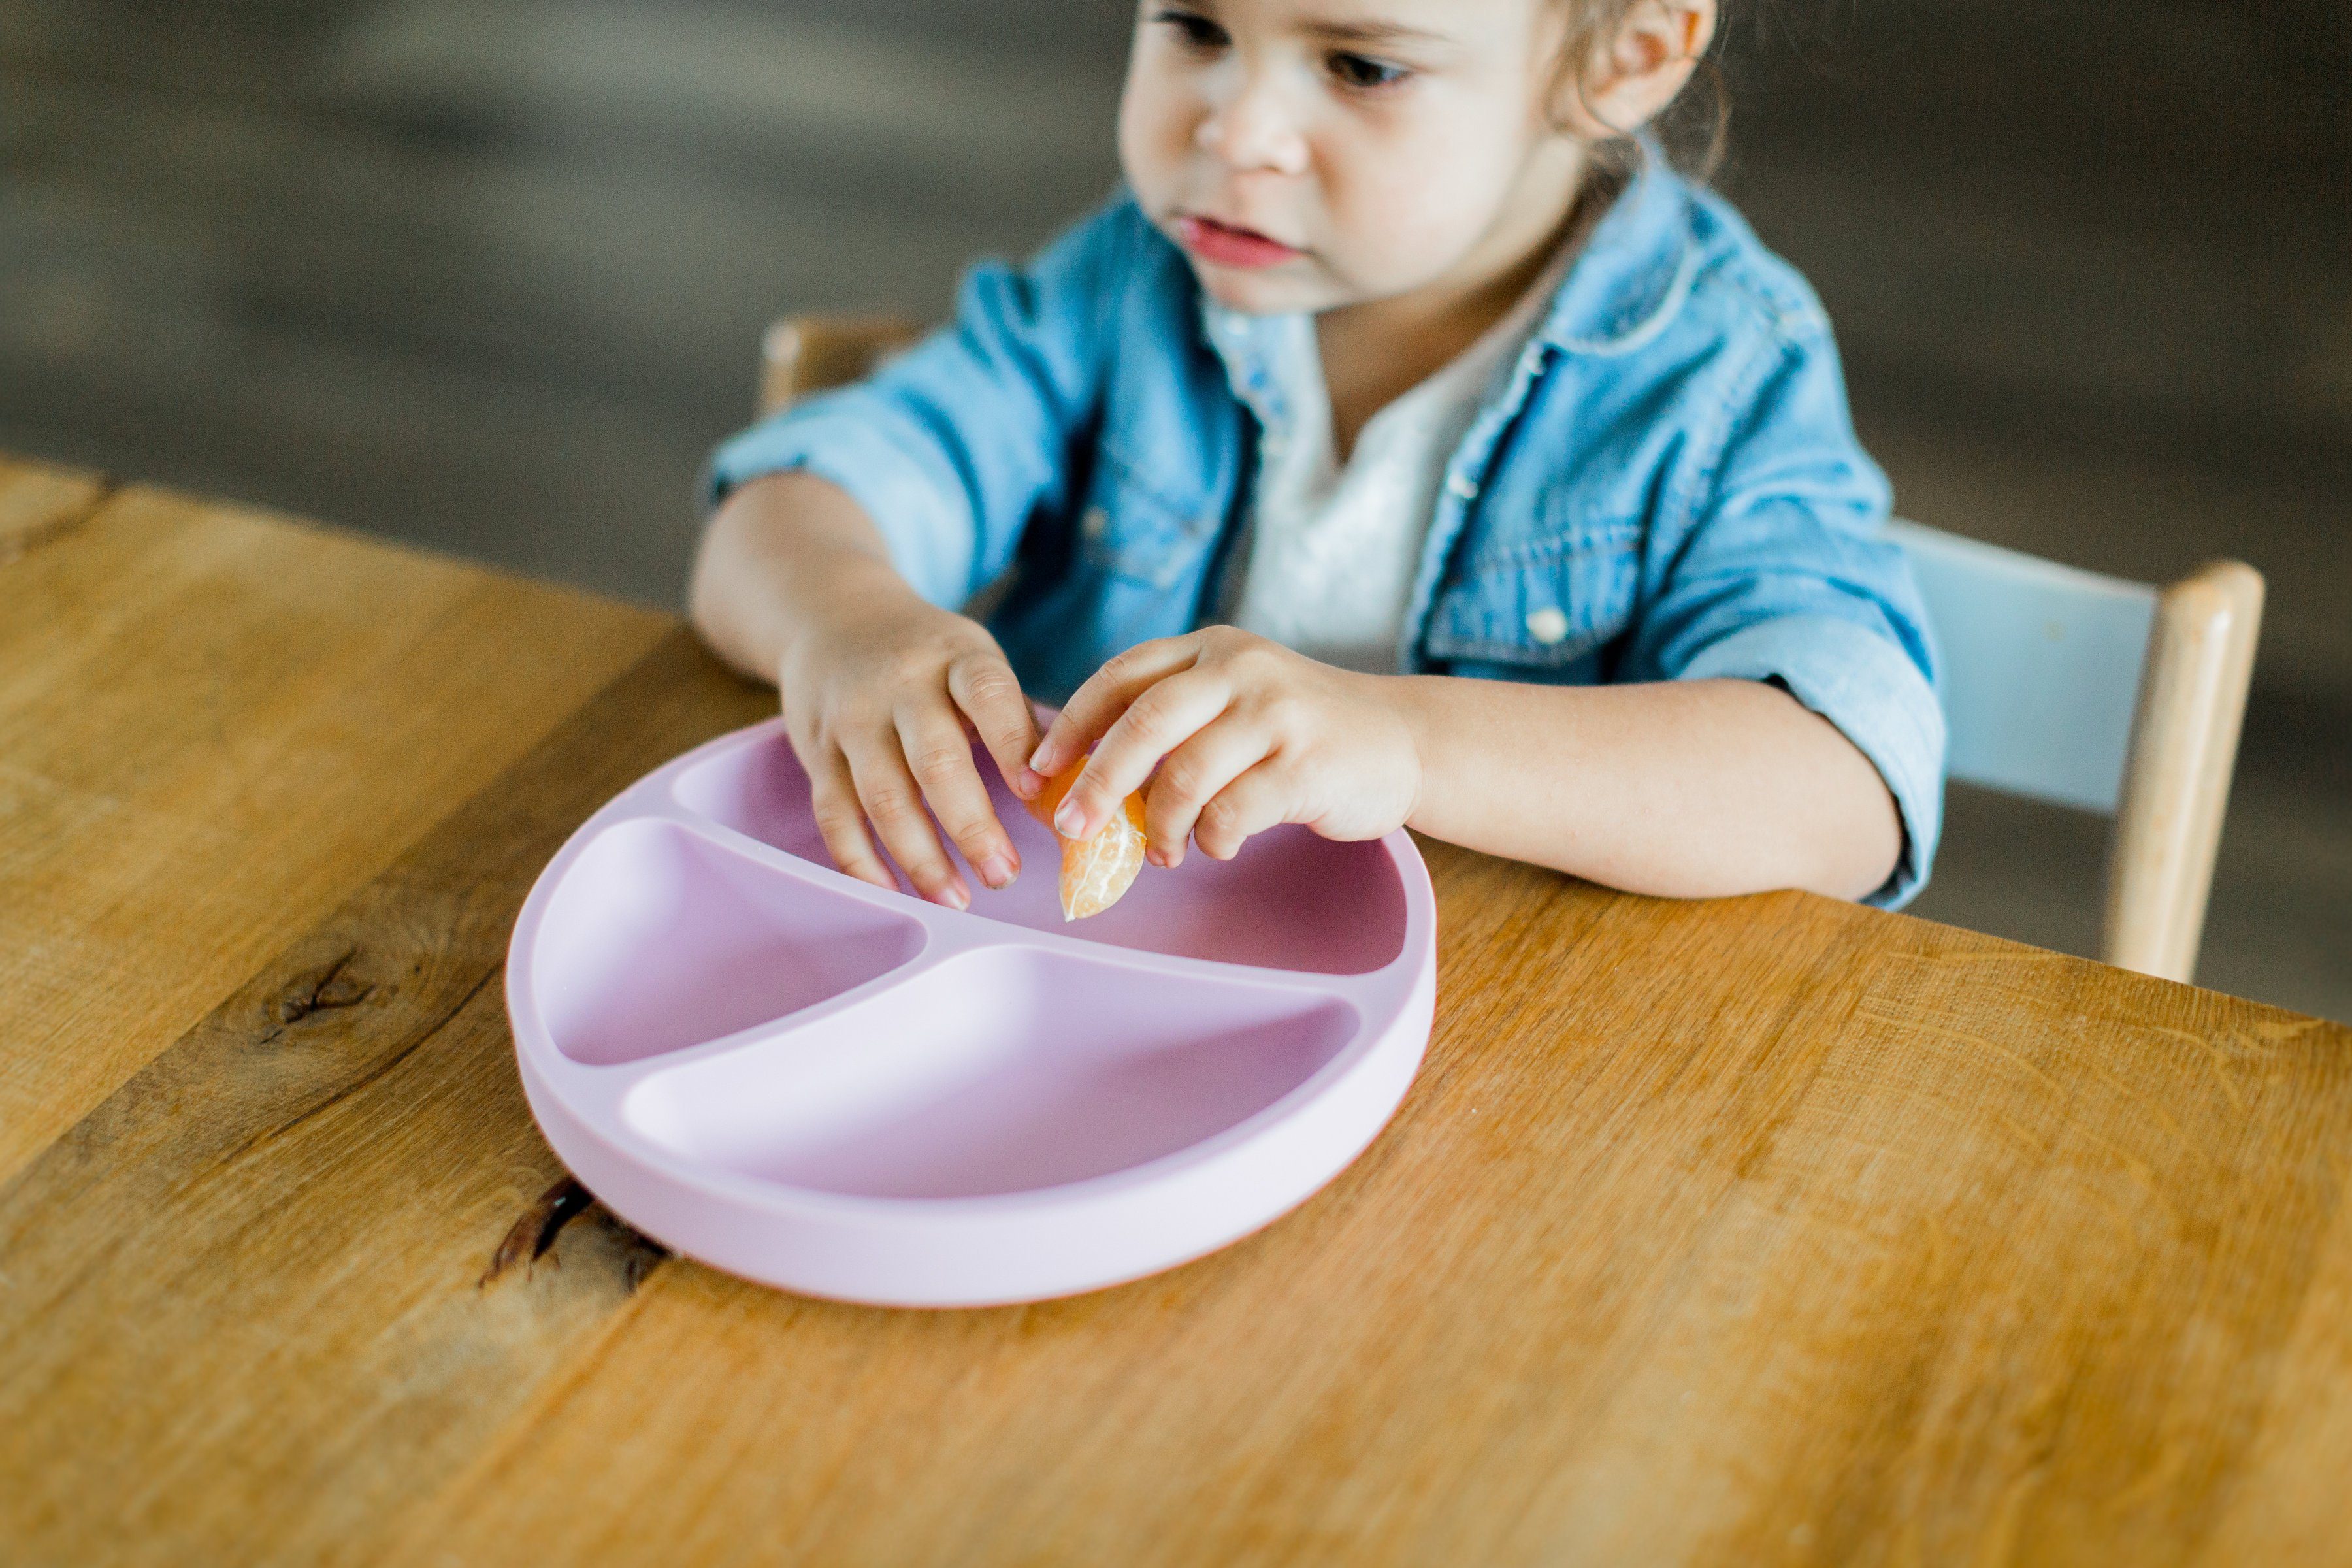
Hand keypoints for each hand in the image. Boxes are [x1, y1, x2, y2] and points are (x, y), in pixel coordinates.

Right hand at [777, 582, 1044, 907]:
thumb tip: (1066, 797)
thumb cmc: (927, 657)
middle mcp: (900, 686)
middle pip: (936, 762)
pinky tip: (893, 892)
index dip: (1015, 745)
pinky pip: (835, 815)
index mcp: (956, 659)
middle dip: (972, 827)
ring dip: (922, 858)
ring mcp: (852, 720)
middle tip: (1004, 877)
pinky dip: (862, 862)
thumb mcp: (976, 663)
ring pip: (883, 799)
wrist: (833, 619)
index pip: (988, 697)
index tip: (1039, 795)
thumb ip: (1018, 723)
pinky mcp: (816, 752)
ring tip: (957, 899)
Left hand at [1028, 627, 1421, 867]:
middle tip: (1073, 828)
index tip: (1039, 771)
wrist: (1403, 739)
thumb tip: (1091, 785)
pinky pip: (1232, 812)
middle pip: (1143, 723)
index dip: (1071, 724)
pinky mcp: (1305, 765)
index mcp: (1211, 650)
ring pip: (1185, 776)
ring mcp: (1276, 714)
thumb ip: (1176, 722)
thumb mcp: (1237, 698)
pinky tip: (1218, 845)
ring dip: (1160, 825)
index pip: (1121, 676)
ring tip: (1163, 851)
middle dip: (1098, 781)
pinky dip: (1212, 839)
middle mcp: (1240, 670)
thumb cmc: (1302, 730)